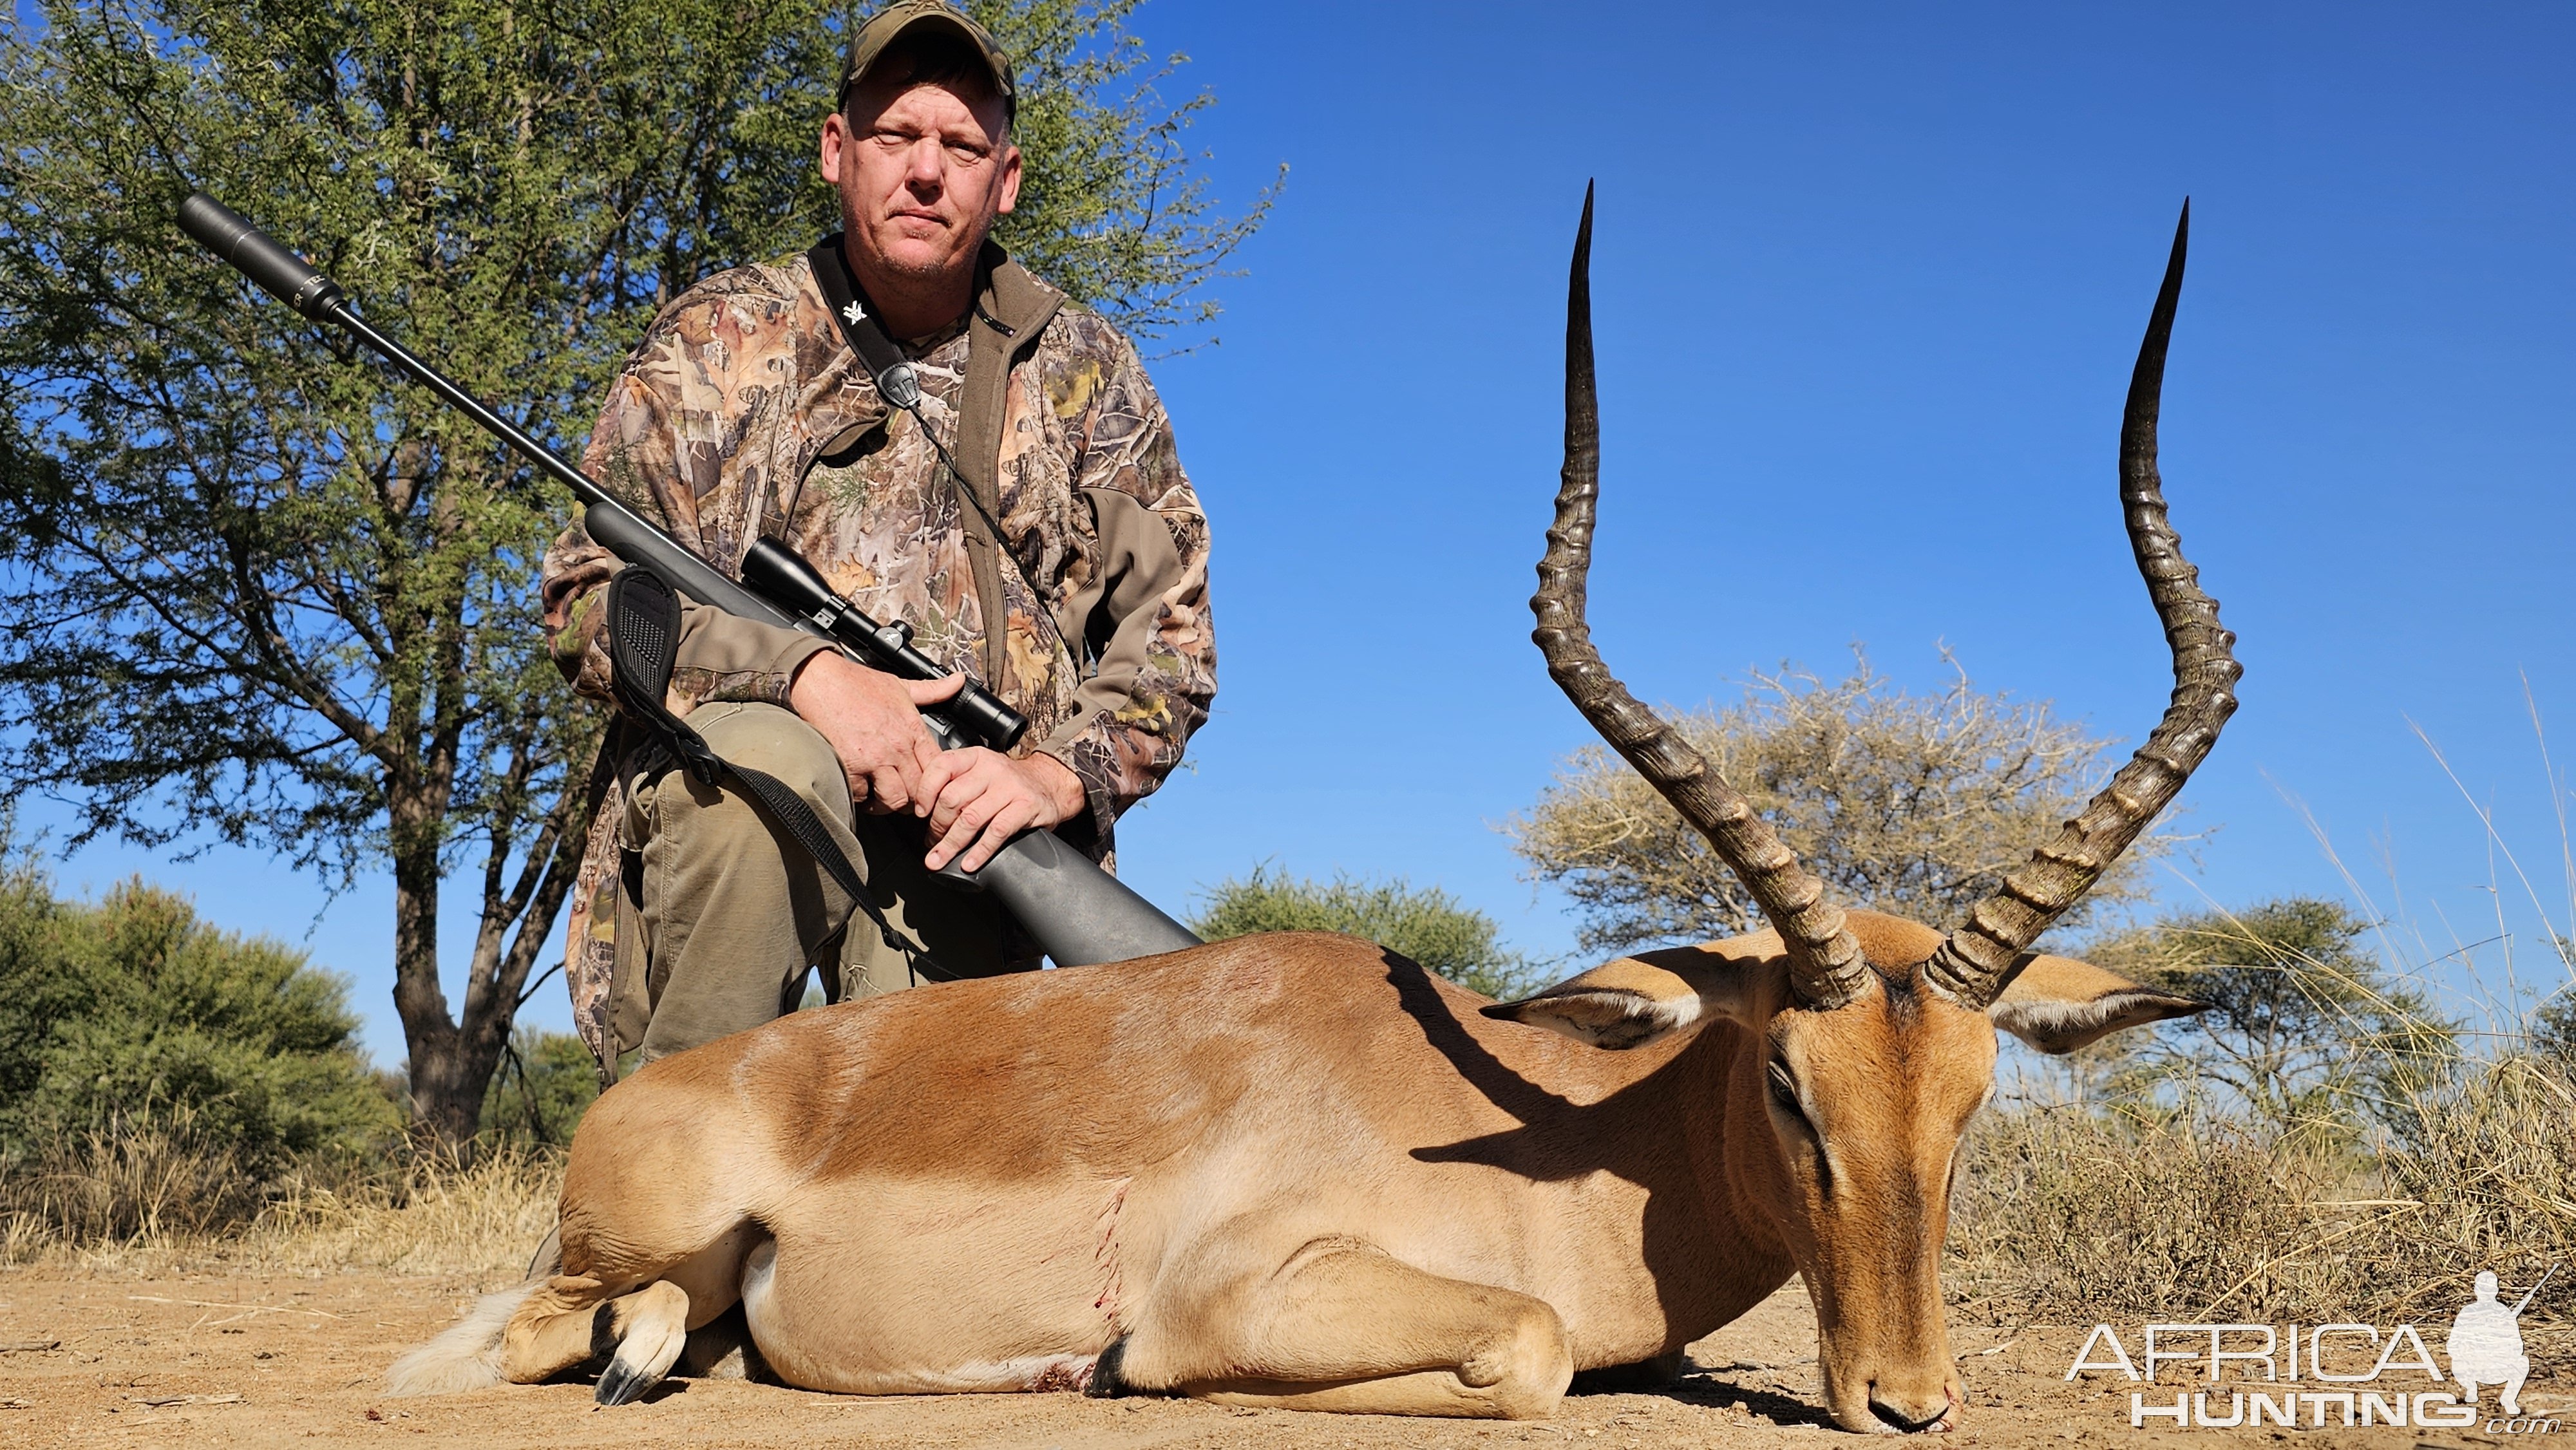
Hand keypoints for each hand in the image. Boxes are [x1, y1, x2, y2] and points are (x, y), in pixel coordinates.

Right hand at [787, 651, 963, 813]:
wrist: (821, 680)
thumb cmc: (858, 683)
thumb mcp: (902, 685)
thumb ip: (933, 690)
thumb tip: (958, 681)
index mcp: (912, 729)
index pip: (938, 769)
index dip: (936, 782)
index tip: (929, 786)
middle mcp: (896, 747)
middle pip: (919, 790)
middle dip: (915, 798)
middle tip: (906, 796)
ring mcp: (873, 759)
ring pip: (895, 799)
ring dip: (889, 801)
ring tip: (884, 795)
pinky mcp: (849, 767)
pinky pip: (862, 796)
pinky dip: (862, 797)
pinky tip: (862, 787)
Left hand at [912, 748, 1086, 872]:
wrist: (1050, 784)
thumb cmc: (1009, 784)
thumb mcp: (981, 773)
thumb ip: (956, 783)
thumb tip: (924, 813)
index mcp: (975, 757)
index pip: (941, 767)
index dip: (925, 792)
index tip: (919, 813)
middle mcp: (991, 768)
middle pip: (951, 798)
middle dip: (937, 826)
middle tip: (933, 841)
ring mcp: (1010, 787)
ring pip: (970, 818)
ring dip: (951, 844)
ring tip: (940, 858)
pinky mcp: (1025, 807)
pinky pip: (995, 832)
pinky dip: (979, 852)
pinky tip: (969, 863)